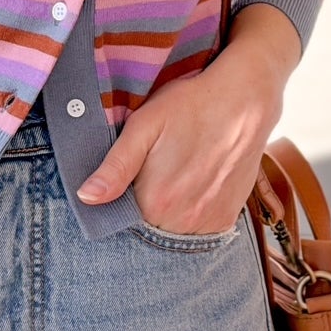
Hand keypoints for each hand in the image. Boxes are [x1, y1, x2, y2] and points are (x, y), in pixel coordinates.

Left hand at [75, 3, 300, 233]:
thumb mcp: (144, 125)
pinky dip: (191, 211)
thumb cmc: (190, 105)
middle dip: (144, 205)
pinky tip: (194, 180)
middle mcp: (183, 222)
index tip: (129, 174)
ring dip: (168, 211)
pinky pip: (198, 227)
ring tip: (176, 171)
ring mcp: (209, 223)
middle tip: (156, 167)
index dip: (120, 197)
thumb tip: (86, 198)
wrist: (245, 101)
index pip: (121, 218)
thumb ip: (115, 166)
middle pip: (148, 227)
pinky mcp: (227, 218)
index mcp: (156, 202)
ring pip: (173, 229)